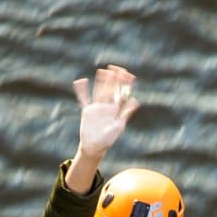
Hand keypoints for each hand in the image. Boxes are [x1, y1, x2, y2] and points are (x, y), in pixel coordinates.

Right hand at [65, 66, 138, 191]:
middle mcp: (106, 106)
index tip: (128, 74)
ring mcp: (96, 107)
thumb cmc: (108, 139)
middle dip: (113, 80)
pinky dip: (81, 90)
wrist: (95, 147)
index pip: (121, 93)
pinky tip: (81, 81)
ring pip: (99, 91)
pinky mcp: (87, 111)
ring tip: (102, 71)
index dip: (124, 84)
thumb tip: (135, 100)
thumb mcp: (119, 126)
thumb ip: (126, 112)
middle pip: (110, 90)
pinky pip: (84, 98)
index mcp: (115, 109)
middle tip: (115, 68)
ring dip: (100, 82)